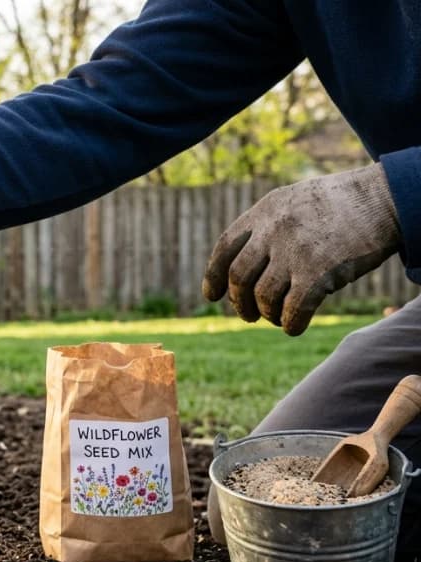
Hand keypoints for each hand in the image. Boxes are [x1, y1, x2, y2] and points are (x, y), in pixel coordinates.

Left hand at [202, 163, 399, 334]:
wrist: (386, 198)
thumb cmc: (343, 202)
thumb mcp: (295, 200)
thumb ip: (268, 224)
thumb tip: (246, 259)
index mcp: (264, 212)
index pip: (225, 248)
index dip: (213, 276)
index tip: (212, 296)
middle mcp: (273, 231)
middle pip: (239, 277)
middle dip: (238, 302)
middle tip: (248, 315)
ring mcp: (294, 252)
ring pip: (263, 297)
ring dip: (266, 314)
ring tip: (274, 317)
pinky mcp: (318, 274)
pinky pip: (292, 310)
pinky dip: (290, 324)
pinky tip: (294, 326)